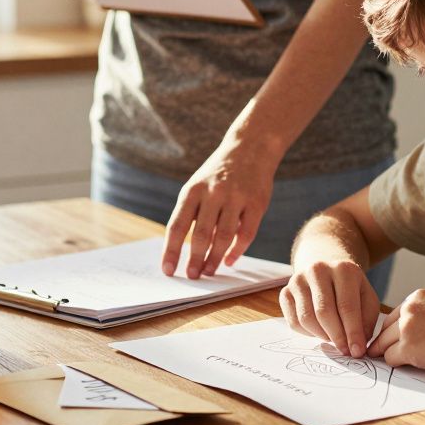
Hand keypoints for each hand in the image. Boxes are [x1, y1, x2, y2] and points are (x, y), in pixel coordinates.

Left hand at [161, 143, 275, 278]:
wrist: (251, 148)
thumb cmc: (218, 174)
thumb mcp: (198, 186)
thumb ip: (192, 214)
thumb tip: (183, 250)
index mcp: (193, 190)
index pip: (178, 226)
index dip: (171, 251)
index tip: (168, 270)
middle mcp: (213, 193)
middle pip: (201, 234)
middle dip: (195, 259)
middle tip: (192, 276)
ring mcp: (236, 197)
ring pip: (224, 236)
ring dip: (215, 258)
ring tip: (209, 271)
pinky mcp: (256, 203)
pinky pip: (246, 233)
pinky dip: (237, 250)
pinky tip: (230, 260)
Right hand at [279, 259, 379, 358]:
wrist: (327, 270)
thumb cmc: (350, 289)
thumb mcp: (366, 298)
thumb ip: (366, 321)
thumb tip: (357, 346)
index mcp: (343, 269)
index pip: (347, 306)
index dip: (352, 332)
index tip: (357, 351)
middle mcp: (318, 270)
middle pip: (324, 312)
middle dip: (336, 337)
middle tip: (344, 351)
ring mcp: (298, 280)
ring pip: (306, 318)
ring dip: (321, 335)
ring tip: (333, 339)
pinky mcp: (285, 292)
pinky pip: (293, 321)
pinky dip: (307, 333)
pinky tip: (319, 332)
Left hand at [367, 290, 424, 377]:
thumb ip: (421, 318)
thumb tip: (399, 335)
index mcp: (417, 297)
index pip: (393, 317)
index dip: (395, 333)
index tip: (400, 343)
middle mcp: (409, 308)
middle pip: (385, 331)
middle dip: (389, 344)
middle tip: (396, 356)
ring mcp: (406, 327)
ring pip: (384, 346)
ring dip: (394, 355)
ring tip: (415, 361)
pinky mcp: (407, 348)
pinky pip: (390, 359)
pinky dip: (400, 365)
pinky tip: (418, 365)